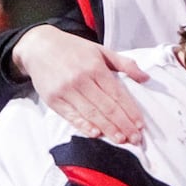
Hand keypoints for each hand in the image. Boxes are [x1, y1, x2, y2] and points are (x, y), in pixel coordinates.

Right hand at [12, 25, 148, 143]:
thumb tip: (146, 78)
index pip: (117, 94)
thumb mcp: (100, 50)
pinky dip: (84, 126)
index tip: (140, 125)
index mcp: (95, 67)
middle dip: (123, 125)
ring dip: (108, 129)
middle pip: (106, 107)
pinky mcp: (53, 100)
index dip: (130, 111)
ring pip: (91, 114)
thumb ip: (124, 64)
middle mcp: (81, 79)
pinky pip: (71, 116)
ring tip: (121, 140)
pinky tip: (96, 134)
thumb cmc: (73, 49)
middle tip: (136, 139)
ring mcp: (66, 91)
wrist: (39, 46)